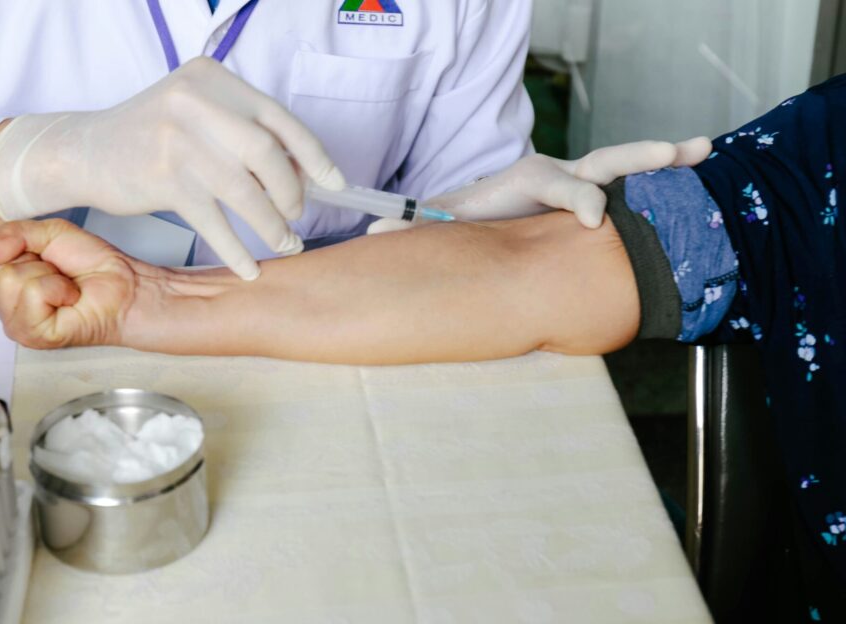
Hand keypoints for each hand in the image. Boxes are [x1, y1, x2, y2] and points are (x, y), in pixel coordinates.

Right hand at [0, 57, 346, 279]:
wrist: (84, 151)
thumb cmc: (149, 136)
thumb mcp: (194, 113)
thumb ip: (240, 130)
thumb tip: (303, 172)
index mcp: (211, 78)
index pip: (277, 117)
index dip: (313, 155)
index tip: (334, 183)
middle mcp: (195, 101)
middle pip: (267, 152)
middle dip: (291, 192)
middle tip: (296, 216)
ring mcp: (178, 140)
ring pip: (245, 191)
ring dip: (271, 225)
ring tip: (284, 243)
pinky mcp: (163, 178)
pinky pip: (213, 221)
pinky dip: (235, 249)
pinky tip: (248, 266)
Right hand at [0, 220, 146, 348]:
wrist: (124, 285)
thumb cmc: (91, 265)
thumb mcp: (47, 233)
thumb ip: (10, 233)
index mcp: (3, 283)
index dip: (13, 245)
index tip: (41, 252)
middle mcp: (5, 307)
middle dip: (32, 260)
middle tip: (56, 272)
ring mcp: (17, 325)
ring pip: (11, 280)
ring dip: (48, 276)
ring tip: (64, 286)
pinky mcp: (33, 335)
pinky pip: (33, 294)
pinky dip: (57, 289)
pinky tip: (69, 298)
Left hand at [367, 137, 713, 233]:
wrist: (481, 211)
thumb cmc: (466, 218)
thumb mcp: (440, 222)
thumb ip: (410, 229)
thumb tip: (369, 240)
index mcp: (527, 180)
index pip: (559, 184)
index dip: (577, 200)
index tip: (595, 218)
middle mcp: (558, 176)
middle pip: (601, 163)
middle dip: (636, 158)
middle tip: (673, 154)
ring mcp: (580, 184)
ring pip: (623, 164)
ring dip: (661, 157)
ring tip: (700, 149)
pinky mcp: (592, 197)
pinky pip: (632, 183)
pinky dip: (667, 171)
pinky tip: (701, 160)